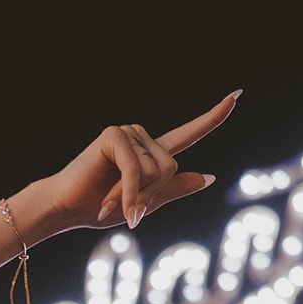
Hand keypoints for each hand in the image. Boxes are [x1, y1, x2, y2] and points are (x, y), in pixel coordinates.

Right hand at [44, 90, 240, 233]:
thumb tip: (210, 177)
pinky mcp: (114, 135)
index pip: (189, 134)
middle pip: (172, 167)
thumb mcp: (143, 204)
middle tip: (123, 207)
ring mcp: (128, 133)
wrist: (66, 208)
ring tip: (110, 201)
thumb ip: (174, 190)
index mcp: (151, 153)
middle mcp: (142, 138)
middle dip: (150, 194)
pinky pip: (137, 170)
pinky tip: (109, 203)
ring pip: (156, 170)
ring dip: (135, 195)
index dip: (213, 117)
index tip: (236, 95)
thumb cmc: (99, 208)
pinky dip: (126, 192)